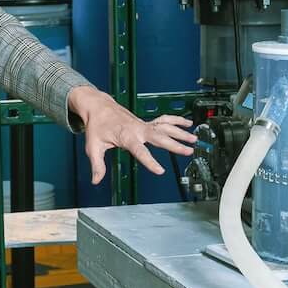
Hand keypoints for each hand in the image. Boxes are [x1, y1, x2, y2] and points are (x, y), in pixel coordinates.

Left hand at [68, 86, 197, 185]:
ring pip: (165, 127)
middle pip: (160, 137)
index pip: (140, 151)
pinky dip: (176, 120)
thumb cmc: (97, 126)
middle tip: (188, 151)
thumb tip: (96, 180)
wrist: (99, 107)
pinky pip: (164, 120)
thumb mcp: (93, 147)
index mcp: (126, 136)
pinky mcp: (146, 122)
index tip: (160, 170)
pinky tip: (187, 123)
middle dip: (174, 145)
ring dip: (180, 132)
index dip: (150, 161)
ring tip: (194, 139)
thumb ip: (97, 165)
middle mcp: (138, 129)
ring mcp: (144, 124)